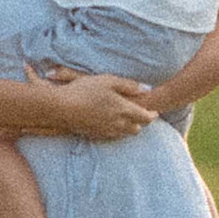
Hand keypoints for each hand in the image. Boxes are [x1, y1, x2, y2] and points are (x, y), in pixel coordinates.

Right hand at [45, 67, 159, 140]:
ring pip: (126, 134)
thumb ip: (129, 85)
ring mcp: (106, 131)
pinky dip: (118, 131)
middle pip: (137, 128)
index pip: (146, 117)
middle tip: (143, 115)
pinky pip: (113, 136)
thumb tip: (146, 88)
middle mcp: (118, 124)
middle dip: (142, 122)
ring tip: (130, 120)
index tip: (156, 112)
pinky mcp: (96, 135)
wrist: (62, 108)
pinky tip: (113, 124)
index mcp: (124, 110)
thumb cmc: (85, 90)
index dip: (153, 115)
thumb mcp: (109, 81)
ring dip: (131, 128)